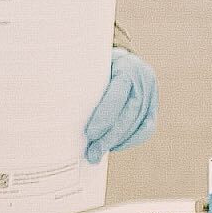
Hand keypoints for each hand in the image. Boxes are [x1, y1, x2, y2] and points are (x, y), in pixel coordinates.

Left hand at [83, 48, 158, 162]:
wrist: (122, 59)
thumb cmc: (97, 64)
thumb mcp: (91, 64)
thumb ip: (83, 79)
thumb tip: (57, 101)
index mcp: (127, 65)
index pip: (118, 93)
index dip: (105, 116)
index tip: (90, 133)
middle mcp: (143, 78)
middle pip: (129, 113)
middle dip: (109, 136)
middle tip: (92, 153)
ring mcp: (152, 93)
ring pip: (138, 124)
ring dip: (117, 142)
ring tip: (97, 153)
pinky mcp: (154, 106)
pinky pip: (147, 129)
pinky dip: (130, 141)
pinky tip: (114, 147)